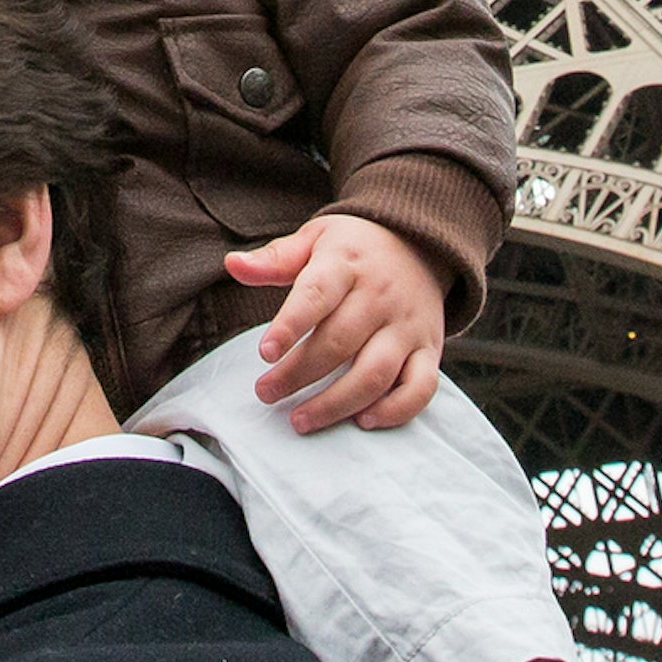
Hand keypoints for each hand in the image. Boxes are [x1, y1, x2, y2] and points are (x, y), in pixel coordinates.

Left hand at [222, 213, 446, 433]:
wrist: (420, 241)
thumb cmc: (353, 248)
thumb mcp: (315, 239)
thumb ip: (275, 258)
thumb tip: (232, 265)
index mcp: (346, 264)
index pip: (317, 294)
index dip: (290, 325)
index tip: (264, 353)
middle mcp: (380, 296)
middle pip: (340, 342)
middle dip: (299, 374)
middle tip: (265, 393)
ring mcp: (407, 325)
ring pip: (376, 372)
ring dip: (337, 403)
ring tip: (300, 419)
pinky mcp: (429, 349)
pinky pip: (421, 388)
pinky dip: (395, 411)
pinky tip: (362, 421)